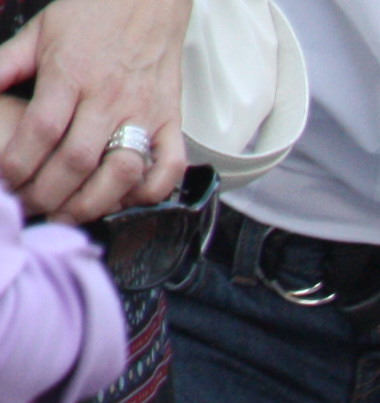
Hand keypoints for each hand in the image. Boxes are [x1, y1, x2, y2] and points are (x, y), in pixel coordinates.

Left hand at [0, 0, 189, 223]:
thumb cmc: (93, 14)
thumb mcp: (39, 31)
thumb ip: (6, 64)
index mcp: (71, 72)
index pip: (42, 130)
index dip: (20, 164)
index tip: (7, 181)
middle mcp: (109, 96)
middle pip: (77, 160)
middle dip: (49, 192)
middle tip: (32, 206)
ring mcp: (144, 112)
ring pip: (122, 172)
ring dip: (95, 202)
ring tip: (70, 213)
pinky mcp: (172, 121)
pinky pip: (169, 167)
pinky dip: (151, 191)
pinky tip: (126, 198)